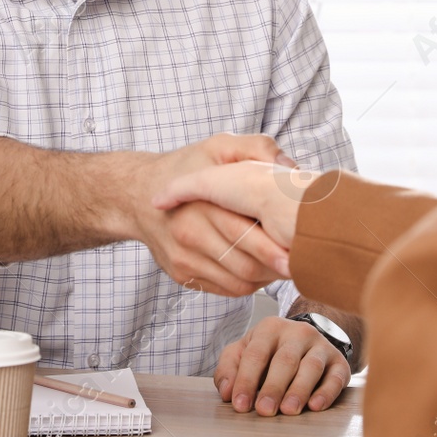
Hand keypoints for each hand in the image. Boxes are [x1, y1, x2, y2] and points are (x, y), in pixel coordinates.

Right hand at [123, 134, 291, 297]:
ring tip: (283, 263)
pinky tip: (260, 267)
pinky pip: (226, 290)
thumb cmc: (183, 169)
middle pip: (245, 265)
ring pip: (239, 283)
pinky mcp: (183, 275)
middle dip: (277, 267)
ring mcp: (184, 259)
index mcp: (201, 204)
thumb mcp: (217, 146)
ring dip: (266, 278)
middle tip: (300, 261)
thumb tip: (291, 166)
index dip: (276, 248)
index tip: (299, 250)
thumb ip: (255, 148)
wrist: (136, 195)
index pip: (245, 235)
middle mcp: (189, 235)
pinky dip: (249, 284)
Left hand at [214, 315, 349, 416]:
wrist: (307, 341)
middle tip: (264, 410)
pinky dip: (326, 392)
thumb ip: (229, 369)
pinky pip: (336, 377)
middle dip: (273, 387)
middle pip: (285, 360)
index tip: (240, 404)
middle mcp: (298, 333)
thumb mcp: (244, 352)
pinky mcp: (340, 362)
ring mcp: (321, 346)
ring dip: (299, 390)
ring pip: (311, 367)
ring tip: (289, 410)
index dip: (246, 380)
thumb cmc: (270, 352)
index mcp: (271, 328)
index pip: (256, 354)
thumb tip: (227, 392)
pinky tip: (316, 406)